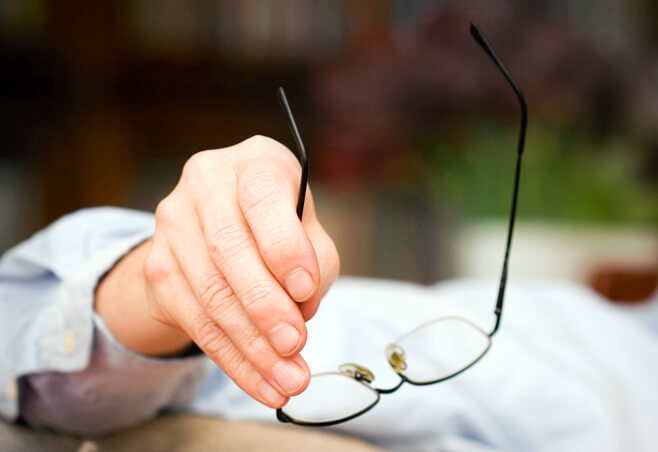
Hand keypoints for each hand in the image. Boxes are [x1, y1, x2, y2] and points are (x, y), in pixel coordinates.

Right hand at [96, 135, 339, 408]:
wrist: (217, 226)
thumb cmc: (280, 225)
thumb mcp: (309, 229)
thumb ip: (315, 261)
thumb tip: (299, 310)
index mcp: (254, 162)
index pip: (262, 196)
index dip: (284, 246)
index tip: (306, 291)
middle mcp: (206, 182)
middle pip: (228, 250)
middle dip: (265, 307)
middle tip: (295, 345)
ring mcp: (173, 224)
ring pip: (211, 294)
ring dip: (253, 347)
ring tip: (289, 381)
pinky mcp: (158, 267)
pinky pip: (197, 323)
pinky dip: (235, 361)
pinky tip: (264, 386)